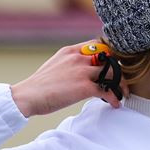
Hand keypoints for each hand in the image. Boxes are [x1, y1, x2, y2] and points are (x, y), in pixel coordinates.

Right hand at [11, 42, 128, 116]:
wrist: (28, 96)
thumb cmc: (39, 85)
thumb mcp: (54, 64)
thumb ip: (69, 63)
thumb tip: (79, 70)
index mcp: (70, 51)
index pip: (97, 45)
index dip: (107, 54)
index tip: (112, 64)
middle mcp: (79, 58)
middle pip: (109, 59)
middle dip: (117, 70)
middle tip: (120, 80)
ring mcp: (83, 72)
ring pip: (112, 73)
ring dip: (120, 84)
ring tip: (122, 93)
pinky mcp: (85, 87)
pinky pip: (108, 91)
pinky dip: (114, 98)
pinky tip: (115, 104)